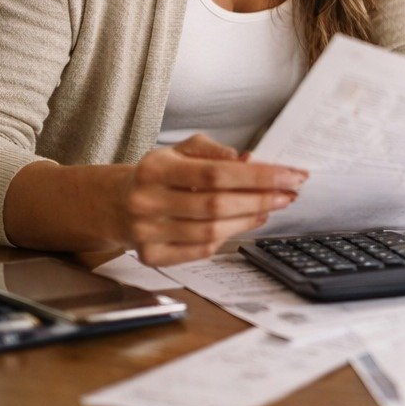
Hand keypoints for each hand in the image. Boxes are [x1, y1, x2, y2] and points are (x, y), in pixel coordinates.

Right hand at [114, 134, 307, 265]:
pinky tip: (246, 223)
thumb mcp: (179, 150)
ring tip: (271, 207)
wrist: (115, 204)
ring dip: (249, 220)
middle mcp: (147, 202)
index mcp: (155, 169)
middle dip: (261, 199)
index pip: (216, 173)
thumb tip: (248, 160)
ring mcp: (147, 233)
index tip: (290, 175)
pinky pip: (200, 251)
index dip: (258, 176)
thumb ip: (213, 150)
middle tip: (288, 193)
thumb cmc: (157, 174)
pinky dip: (227, 237)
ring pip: (211, 231)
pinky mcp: (152, 256)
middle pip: (216, 205)